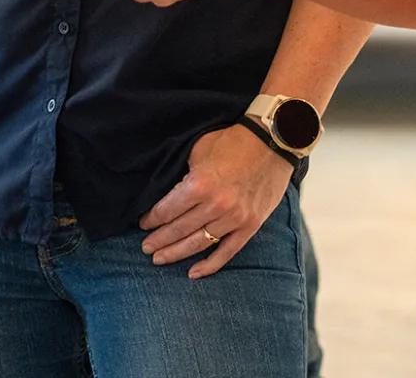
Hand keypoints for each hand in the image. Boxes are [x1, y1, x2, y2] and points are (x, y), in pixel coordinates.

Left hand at [140, 124, 293, 278]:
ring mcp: (234, 218)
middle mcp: (216, 205)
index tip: (143, 224)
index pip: (168, 210)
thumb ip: (185, 175)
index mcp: (200, 184)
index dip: (153, 219)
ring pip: (199, 244)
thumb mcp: (199, 150)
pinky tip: (193, 273)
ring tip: (160, 259)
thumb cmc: (232, 142)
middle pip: (180, 229)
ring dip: (176, 253)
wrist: (272, 142)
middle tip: (145, 248)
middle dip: (159, 240)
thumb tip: (169, 195)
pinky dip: (209, 265)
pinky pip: (227, 252)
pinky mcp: (250, 226)